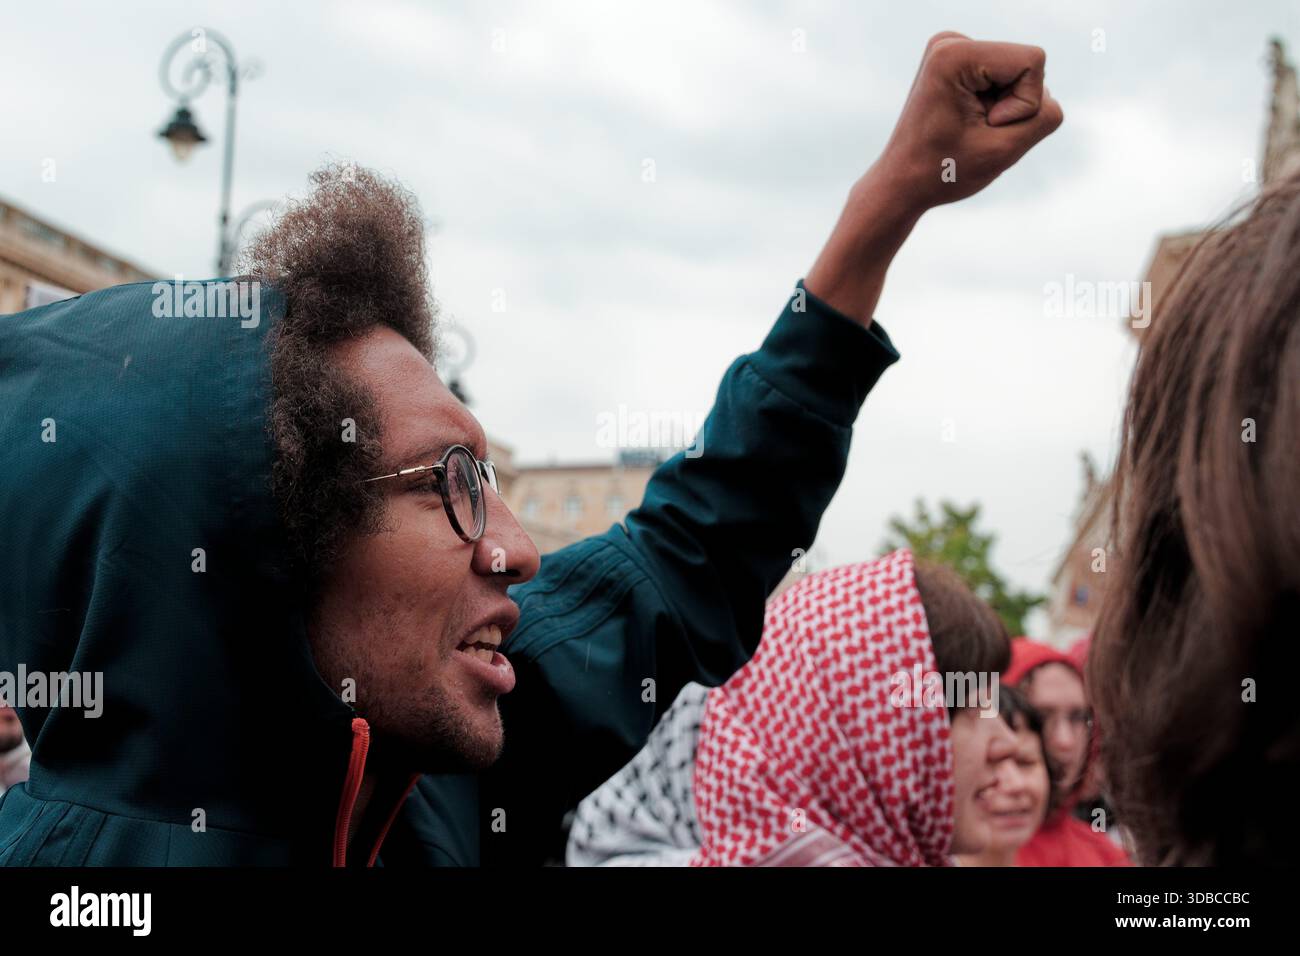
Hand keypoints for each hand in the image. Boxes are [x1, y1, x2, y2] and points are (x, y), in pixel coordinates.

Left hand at [877, 31, 1063, 212]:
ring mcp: (953, 50)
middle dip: (1013, 107)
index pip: (1033, 61)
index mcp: (955, 53)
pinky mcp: (959, 65)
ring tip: (969, 129)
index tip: (983, 127)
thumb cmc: (944, 173)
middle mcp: (951, 42)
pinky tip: (968, 123)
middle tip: (973, 131)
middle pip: (1027, 66)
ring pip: (1018, 77)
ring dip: (1005, 110)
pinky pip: (1006, 82)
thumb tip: (1045, 94)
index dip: (1023, 104)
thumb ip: (1046, 116)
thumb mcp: (1006, 149)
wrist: (902, 184)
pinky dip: (996, 108)